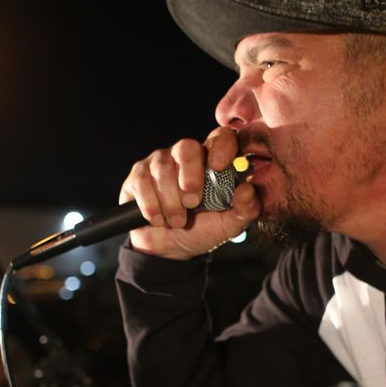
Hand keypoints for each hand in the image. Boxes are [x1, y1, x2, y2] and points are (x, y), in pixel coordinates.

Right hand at [119, 127, 260, 258]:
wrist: (170, 249)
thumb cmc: (202, 229)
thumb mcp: (229, 224)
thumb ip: (246, 209)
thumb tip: (247, 189)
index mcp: (212, 161)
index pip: (221, 137)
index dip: (221, 146)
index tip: (219, 167)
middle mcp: (186, 155)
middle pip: (186, 147)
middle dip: (190, 177)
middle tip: (192, 204)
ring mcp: (159, 162)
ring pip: (162, 168)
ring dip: (170, 201)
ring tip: (177, 221)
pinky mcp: (138, 176)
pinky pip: (142, 182)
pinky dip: (151, 206)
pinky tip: (158, 219)